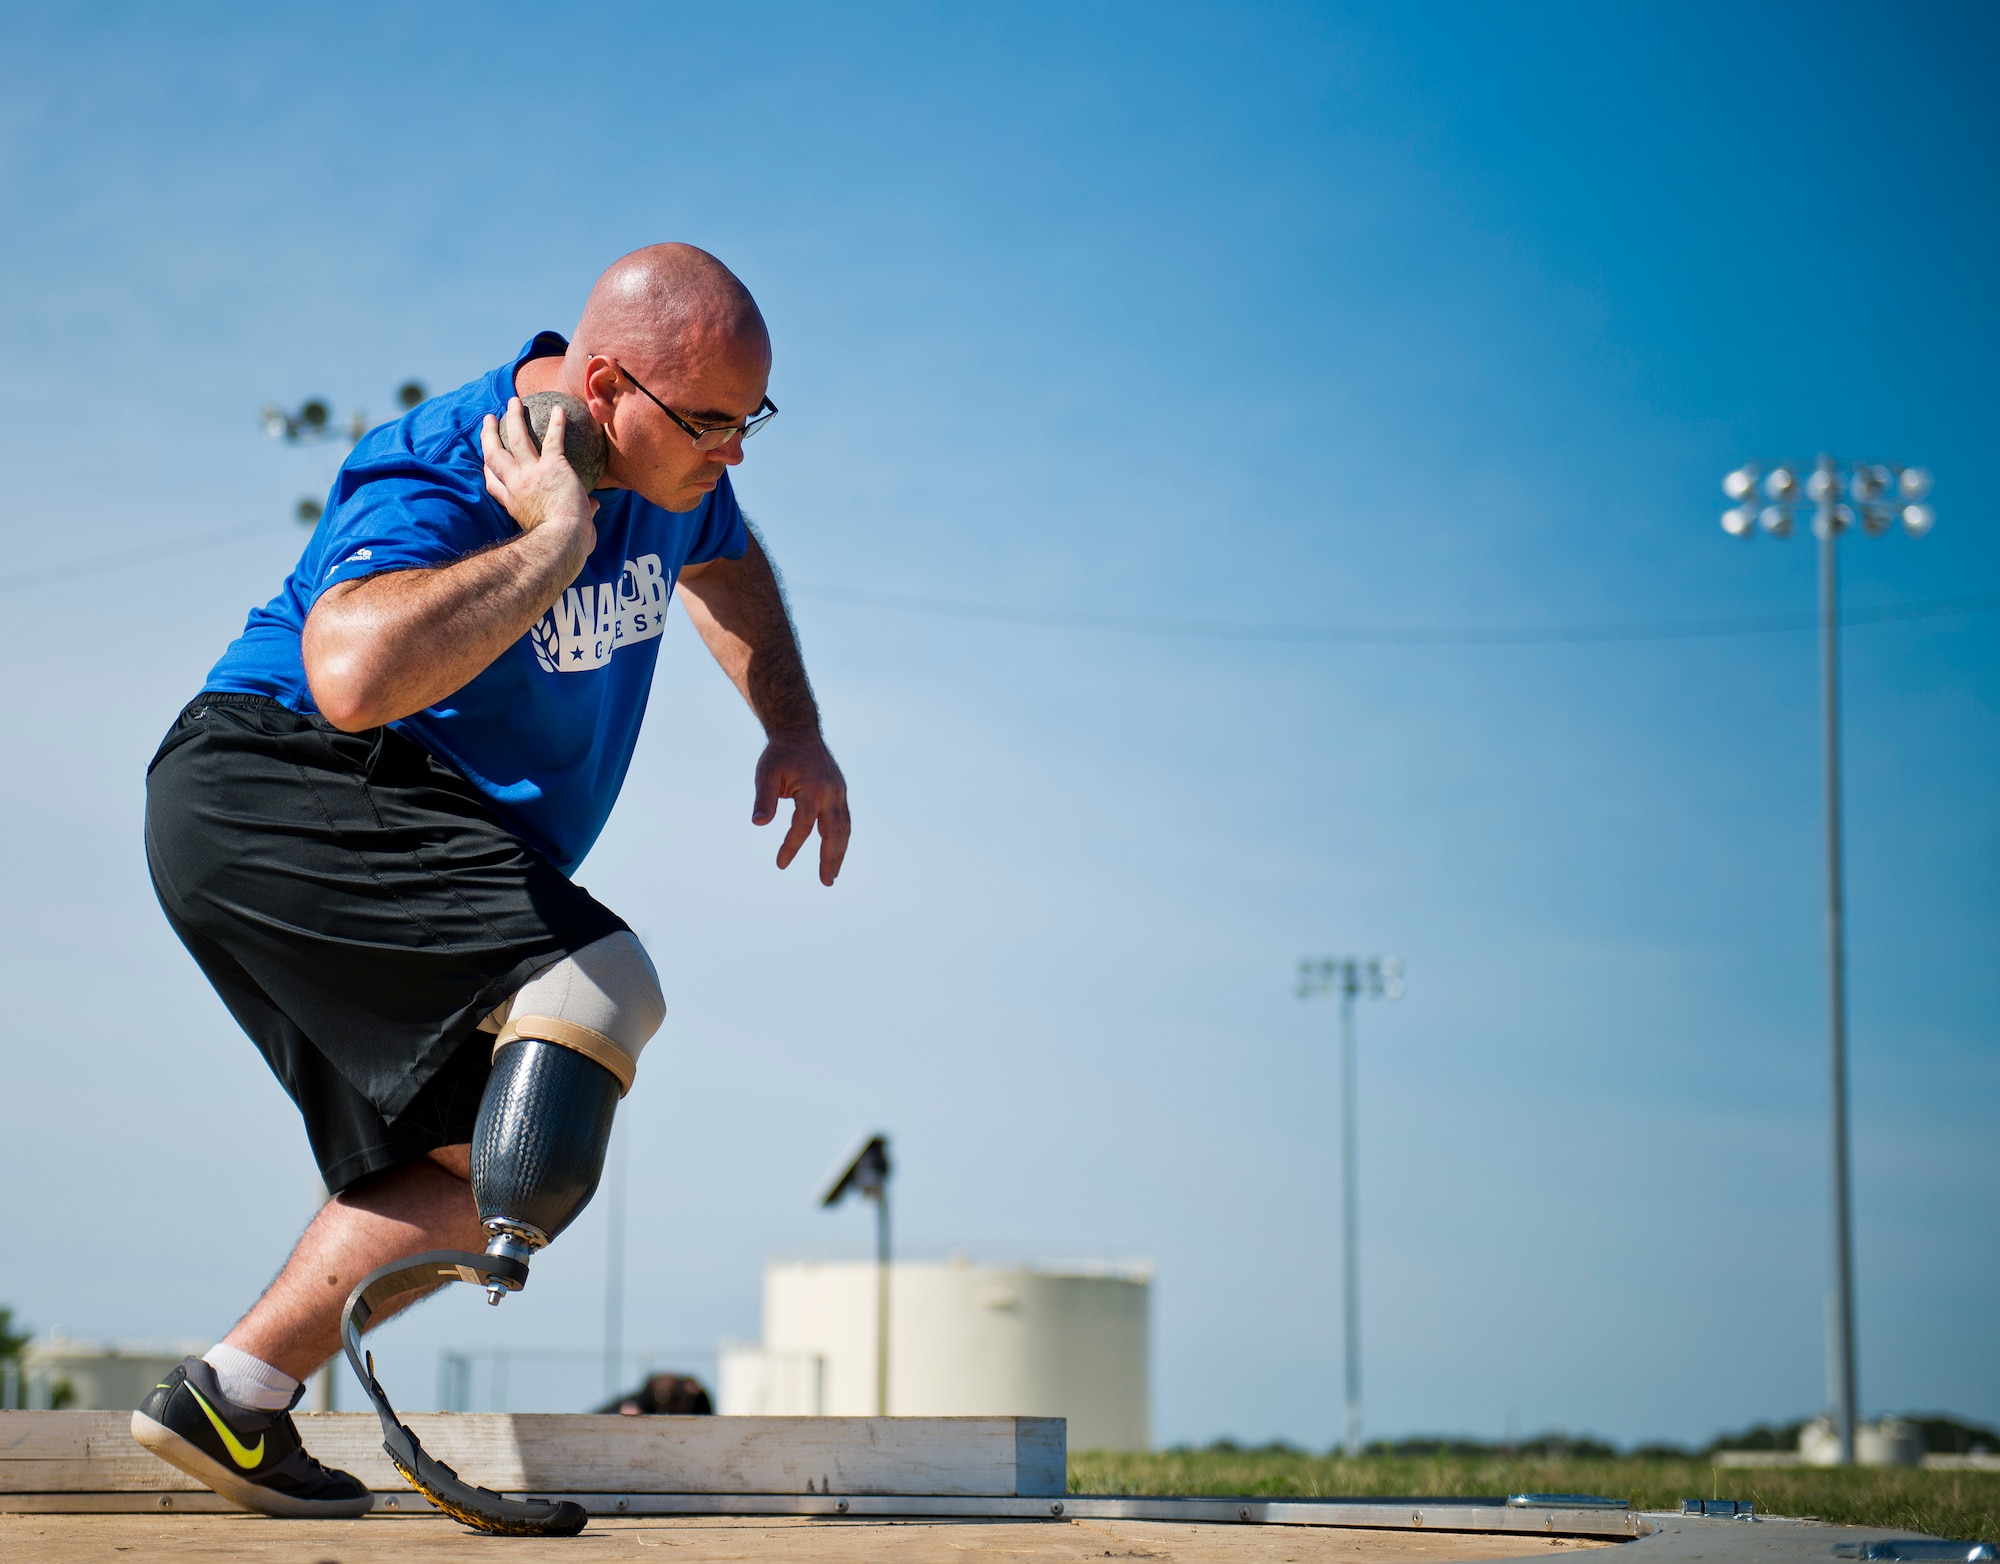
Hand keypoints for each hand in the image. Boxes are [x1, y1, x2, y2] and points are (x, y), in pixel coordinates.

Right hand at [480, 397, 597, 542]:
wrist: (564, 540)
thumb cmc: (564, 544)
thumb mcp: (558, 528)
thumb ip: (578, 514)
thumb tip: (594, 507)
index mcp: (514, 504)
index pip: (494, 483)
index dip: (487, 470)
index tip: (486, 461)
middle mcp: (517, 485)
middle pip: (494, 455)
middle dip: (489, 435)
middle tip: (489, 420)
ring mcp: (531, 474)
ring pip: (516, 439)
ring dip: (514, 418)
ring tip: (513, 401)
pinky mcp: (552, 466)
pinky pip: (553, 439)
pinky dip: (557, 423)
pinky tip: (560, 408)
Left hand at [752, 732, 850, 885]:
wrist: (799, 731)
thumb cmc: (779, 754)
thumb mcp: (766, 773)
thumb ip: (764, 798)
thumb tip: (759, 824)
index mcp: (814, 789)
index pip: (803, 825)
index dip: (791, 846)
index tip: (780, 864)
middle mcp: (832, 793)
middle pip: (834, 832)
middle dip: (830, 859)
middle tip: (826, 882)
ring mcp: (840, 793)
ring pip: (844, 828)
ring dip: (839, 853)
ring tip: (832, 875)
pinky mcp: (841, 793)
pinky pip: (844, 821)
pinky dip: (841, 839)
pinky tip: (835, 852)